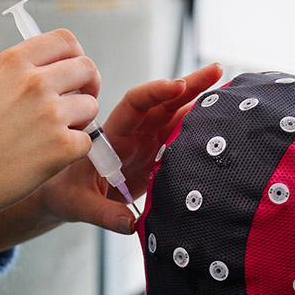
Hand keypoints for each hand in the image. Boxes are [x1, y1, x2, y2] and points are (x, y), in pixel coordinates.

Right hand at [0, 29, 100, 225]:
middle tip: (78, 103)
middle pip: (87, 69)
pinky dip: (72, 150)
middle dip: (88, 86)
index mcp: (13, 62)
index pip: (65, 40)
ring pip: (91, 106)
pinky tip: (48, 157)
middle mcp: (34, 82)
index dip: (75, 56)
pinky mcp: (61, 147)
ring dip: (80, 121)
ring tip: (53, 135)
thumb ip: (20, 74)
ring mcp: (50, 114)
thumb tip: (56, 70)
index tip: (73, 73)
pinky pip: (86, 141)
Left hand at [34, 63, 223, 233]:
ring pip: (176, 115)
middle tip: (216, 70)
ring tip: (228, 88)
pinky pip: (180, 134)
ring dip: (200, 101)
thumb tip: (130, 224)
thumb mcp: (80, 204)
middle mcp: (132, 132)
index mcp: (112, 134)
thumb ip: (104, 213)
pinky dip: (200, 125)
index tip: (177, 86)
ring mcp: (147, 141)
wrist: (66, 195)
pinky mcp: (157, 153)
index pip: (134, 105)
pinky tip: (221, 118)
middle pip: (162, 102)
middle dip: (189, 85)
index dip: (155, 93)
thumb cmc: (66, 193)